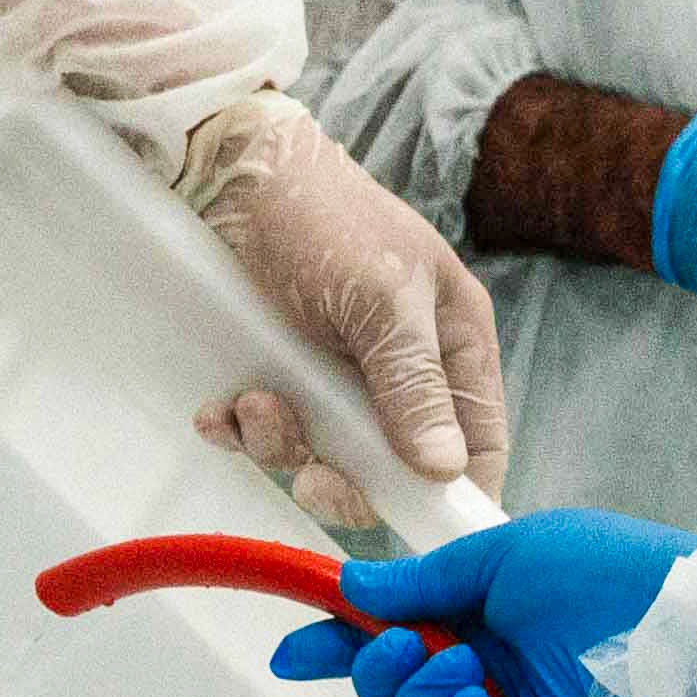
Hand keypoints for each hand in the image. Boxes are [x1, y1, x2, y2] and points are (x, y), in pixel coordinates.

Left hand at [179, 99, 509, 489]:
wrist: (228, 172)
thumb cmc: (323, 217)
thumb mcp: (381, 298)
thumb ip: (412, 383)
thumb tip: (446, 469)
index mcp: (452, 344)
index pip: (479, 443)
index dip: (451, 495)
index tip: (410, 524)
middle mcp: (401, 367)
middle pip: (391, 468)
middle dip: (342, 473)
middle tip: (305, 469)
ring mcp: (337, 374)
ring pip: (321, 453)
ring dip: (279, 443)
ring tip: (251, 401)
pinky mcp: (279, 371)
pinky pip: (266, 430)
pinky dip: (240, 428)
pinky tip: (217, 409)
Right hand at [269, 517, 696, 696]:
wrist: (693, 637)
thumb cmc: (616, 578)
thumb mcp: (511, 555)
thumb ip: (427, 580)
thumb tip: (356, 588)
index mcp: (479, 615)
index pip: (388, 636)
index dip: (336, 646)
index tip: (295, 654)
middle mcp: (487, 673)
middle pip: (389, 693)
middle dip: (379, 672)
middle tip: (410, 650)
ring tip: (468, 680)